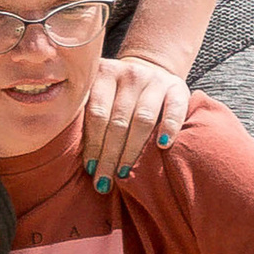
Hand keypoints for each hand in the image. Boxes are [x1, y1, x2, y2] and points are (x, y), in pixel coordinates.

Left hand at [79, 50, 189, 187]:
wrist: (151, 71)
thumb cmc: (118, 97)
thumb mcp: (101, 96)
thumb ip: (89, 116)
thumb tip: (76, 160)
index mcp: (104, 74)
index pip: (97, 114)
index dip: (93, 144)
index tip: (90, 170)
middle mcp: (130, 74)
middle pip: (118, 120)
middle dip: (109, 155)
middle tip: (104, 181)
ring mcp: (154, 79)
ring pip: (143, 118)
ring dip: (132, 150)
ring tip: (123, 173)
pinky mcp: (177, 86)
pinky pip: (174, 109)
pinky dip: (169, 127)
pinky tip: (162, 146)